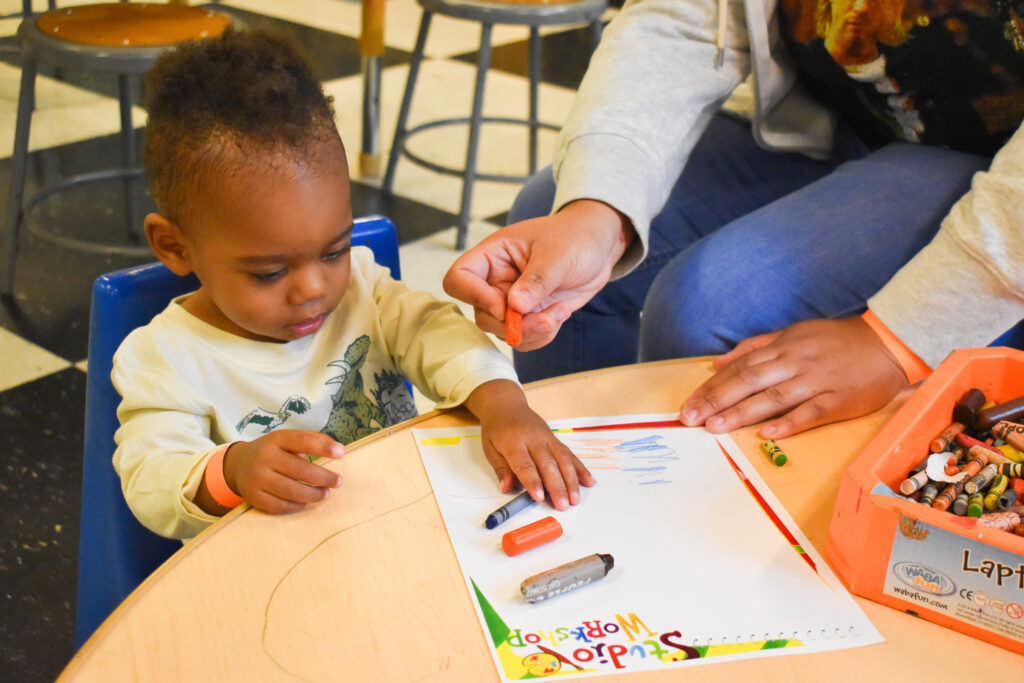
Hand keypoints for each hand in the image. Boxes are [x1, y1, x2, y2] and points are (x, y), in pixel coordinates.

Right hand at [220, 430, 343, 513]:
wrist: (238, 464)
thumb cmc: (273, 451)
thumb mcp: (287, 440)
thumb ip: (311, 441)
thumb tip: (339, 450)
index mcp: (275, 440)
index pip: (302, 441)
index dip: (323, 447)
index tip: (342, 453)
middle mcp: (264, 458)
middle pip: (299, 470)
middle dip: (323, 477)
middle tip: (338, 481)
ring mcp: (257, 479)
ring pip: (291, 491)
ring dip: (313, 494)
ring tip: (326, 493)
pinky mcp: (254, 497)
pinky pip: (280, 505)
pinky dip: (297, 505)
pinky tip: (306, 502)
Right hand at [443, 200, 633, 349]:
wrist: (598, 245)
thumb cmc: (575, 236)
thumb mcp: (558, 254)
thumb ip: (536, 280)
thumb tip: (515, 306)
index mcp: (493, 255)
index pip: (459, 278)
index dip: (474, 296)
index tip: (504, 306)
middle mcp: (496, 280)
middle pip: (482, 314)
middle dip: (513, 324)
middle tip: (545, 319)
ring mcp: (512, 300)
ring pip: (504, 331)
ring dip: (532, 332)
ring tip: (560, 312)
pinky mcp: (529, 314)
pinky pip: (524, 337)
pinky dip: (542, 335)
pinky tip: (560, 314)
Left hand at [466, 380, 594, 508]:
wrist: (506, 405)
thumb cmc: (497, 430)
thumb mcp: (490, 449)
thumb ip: (501, 469)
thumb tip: (506, 488)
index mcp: (513, 441)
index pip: (525, 464)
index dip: (533, 481)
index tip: (540, 497)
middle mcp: (533, 438)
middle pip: (548, 464)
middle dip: (557, 486)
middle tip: (563, 505)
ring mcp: (547, 437)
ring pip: (563, 459)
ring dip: (571, 480)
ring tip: (575, 499)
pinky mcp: (555, 438)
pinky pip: (569, 454)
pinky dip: (579, 468)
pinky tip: (588, 481)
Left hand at [679, 317, 909, 437]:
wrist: (888, 343)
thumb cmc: (835, 341)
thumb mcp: (792, 334)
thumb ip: (754, 347)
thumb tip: (717, 362)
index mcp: (782, 347)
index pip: (738, 368)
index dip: (711, 387)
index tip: (687, 404)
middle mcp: (795, 362)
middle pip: (748, 381)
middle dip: (715, 400)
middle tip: (690, 418)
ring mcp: (817, 382)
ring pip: (773, 397)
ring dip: (742, 413)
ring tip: (715, 427)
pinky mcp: (839, 400)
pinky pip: (811, 412)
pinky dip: (789, 422)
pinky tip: (767, 433)